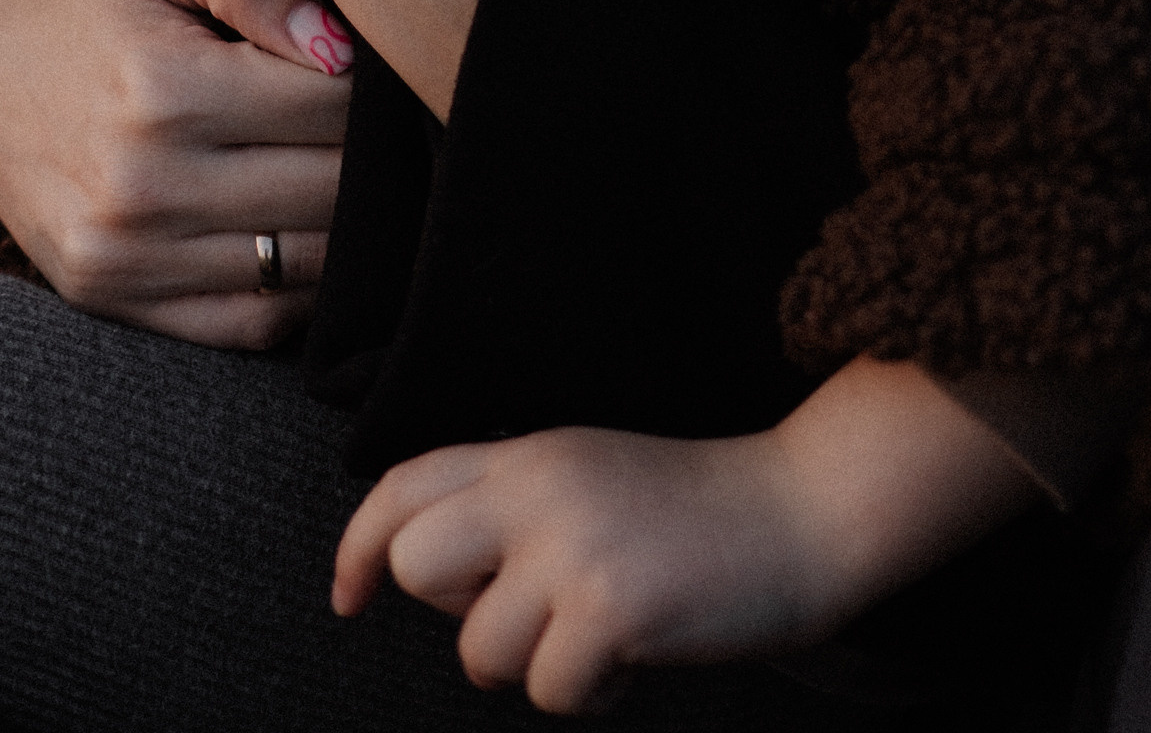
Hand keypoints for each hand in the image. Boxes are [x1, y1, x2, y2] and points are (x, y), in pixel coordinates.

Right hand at [0, 0, 351, 348]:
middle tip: (391, 127)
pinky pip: (255, 322)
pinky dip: (302, 288)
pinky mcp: (120, 304)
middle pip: (332, 191)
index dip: (378, 87)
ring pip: (307, 264)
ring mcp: (128, 258)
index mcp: (162, 87)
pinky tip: (306, 233)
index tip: (386, 71)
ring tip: (361, 177)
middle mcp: (142, 184)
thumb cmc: (94, 6)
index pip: (334, 107)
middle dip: (378, 157)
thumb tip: (341, 44)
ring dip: (354, 227)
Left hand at [334, 361, 1045, 713]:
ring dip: (535, 667)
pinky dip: (587, 696)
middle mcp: (537, 490)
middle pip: (418, 562)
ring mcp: (573, 545)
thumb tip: (433, 574)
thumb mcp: (587, 476)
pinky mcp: (611, 607)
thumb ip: (513, 505)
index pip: (404, 486)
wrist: (799, 512)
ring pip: (481, 650)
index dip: (361, 545)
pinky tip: (629, 664)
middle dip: (454, 612)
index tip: (351, 596)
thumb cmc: (696, 513)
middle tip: (523, 617)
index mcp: (529, 455)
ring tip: (597, 638)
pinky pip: (548, 692)